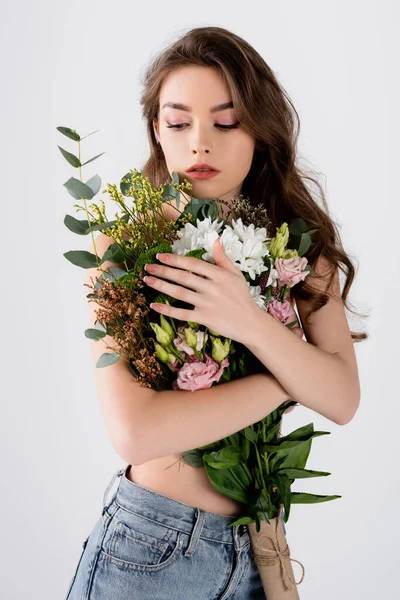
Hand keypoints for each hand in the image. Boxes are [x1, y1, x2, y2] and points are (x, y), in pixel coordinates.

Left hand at [143, 237, 262, 344]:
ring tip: (147, 281)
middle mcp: (212, 287)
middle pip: (183, 277)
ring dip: (161, 286)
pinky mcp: (204, 318)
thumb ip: (223, 258)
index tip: (160, 256)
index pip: (192, 264)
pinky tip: (154, 305)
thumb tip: (216, 239)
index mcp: (219, 275)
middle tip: (148, 267)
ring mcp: (208, 303)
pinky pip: (182, 313)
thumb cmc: (242, 297)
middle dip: (163, 271)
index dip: (175, 259)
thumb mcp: (236, 274)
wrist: (250, 323)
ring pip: (180, 293)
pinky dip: (167, 310)